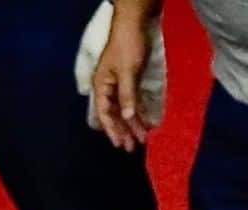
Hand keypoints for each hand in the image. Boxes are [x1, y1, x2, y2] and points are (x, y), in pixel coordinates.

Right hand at [91, 10, 153, 149]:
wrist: (135, 22)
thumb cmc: (127, 45)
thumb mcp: (127, 72)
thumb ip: (127, 95)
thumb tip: (128, 117)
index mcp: (102, 87)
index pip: (105, 114)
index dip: (112, 130)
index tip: (119, 144)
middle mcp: (109, 89)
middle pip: (115, 115)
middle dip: (124, 131)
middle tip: (131, 148)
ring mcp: (120, 85)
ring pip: (125, 110)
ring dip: (133, 124)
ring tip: (141, 139)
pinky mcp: (130, 81)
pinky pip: (133, 102)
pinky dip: (139, 112)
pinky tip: (145, 122)